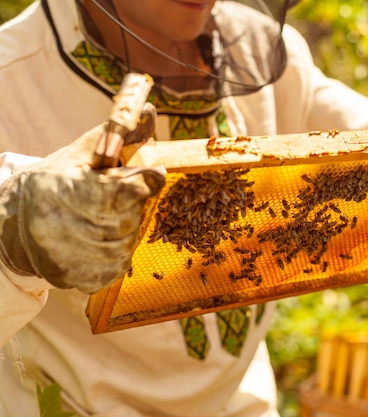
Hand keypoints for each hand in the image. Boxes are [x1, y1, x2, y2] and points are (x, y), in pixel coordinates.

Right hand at [0, 123, 164, 293]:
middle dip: (131, 204)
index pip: (135, 188)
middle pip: (136, 214)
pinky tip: (94, 239)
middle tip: (109, 199)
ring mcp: (84, 258)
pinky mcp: (88, 280)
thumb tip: (151, 111)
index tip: (147, 175)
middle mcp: (80, 229)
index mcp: (80, 192)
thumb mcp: (81, 154)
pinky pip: (121, 263)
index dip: (144, 180)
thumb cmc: (52, 182)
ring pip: (131, 239)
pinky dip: (114, 250)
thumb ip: (121, 135)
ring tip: (97, 218)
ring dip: (123, 227)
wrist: (11, 227)